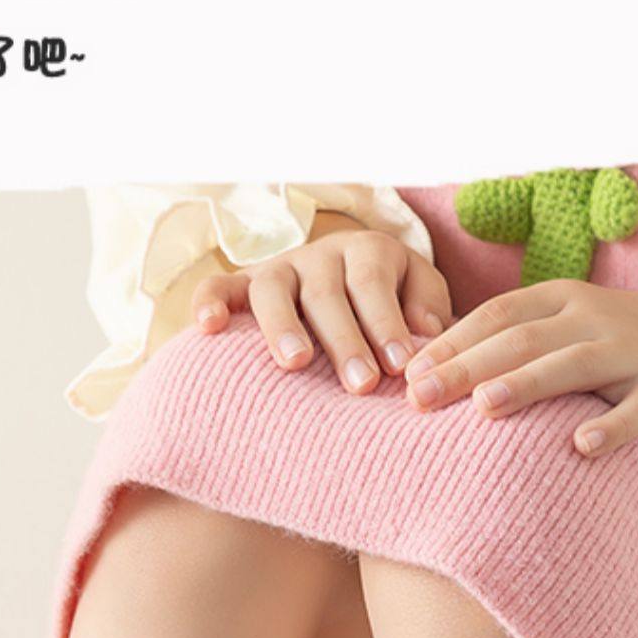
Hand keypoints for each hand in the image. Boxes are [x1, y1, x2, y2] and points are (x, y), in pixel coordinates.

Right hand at [192, 225, 452, 393]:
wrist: (348, 287)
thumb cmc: (393, 304)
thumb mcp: (421, 295)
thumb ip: (429, 311)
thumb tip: (427, 334)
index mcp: (367, 252)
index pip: (373, 284)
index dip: (386, 322)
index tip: (399, 365)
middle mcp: (320, 255)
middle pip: (326, 293)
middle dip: (344, 339)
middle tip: (361, 384)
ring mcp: (277, 269)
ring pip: (272, 290)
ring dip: (282, 326)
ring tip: (294, 364)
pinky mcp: (241, 286)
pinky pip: (217, 287)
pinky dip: (209, 303)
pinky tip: (208, 328)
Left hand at [404, 280, 637, 455]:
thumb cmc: (618, 341)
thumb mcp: (566, 325)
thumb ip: (510, 340)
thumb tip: (430, 368)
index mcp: (563, 300)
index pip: (498, 314)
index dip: (453, 341)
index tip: (409, 374)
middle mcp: (594, 320)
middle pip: (524, 339)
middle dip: (468, 367)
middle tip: (420, 398)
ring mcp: (633, 354)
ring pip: (575, 365)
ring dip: (528, 384)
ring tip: (485, 407)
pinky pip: (637, 411)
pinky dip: (611, 427)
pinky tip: (582, 447)